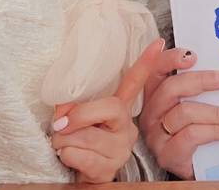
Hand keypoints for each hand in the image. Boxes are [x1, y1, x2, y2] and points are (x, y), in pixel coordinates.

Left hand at [50, 37, 163, 183]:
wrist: (78, 178)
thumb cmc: (76, 145)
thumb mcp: (75, 121)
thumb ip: (73, 108)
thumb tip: (65, 108)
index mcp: (119, 109)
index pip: (135, 82)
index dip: (146, 63)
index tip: (158, 43)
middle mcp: (126, 126)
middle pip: (110, 107)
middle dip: (79, 115)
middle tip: (60, 125)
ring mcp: (121, 148)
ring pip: (88, 135)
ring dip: (64, 141)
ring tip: (63, 145)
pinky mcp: (110, 168)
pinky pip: (83, 156)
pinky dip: (68, 156)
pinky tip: (69, 158)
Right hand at [140, 47, 218, 178]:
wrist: (199, 166)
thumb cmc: (197, 129)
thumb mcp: (197, 103)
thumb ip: (201, 86)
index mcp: (156, 92)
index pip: (157, 69)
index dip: (170, 58)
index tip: (192, 54)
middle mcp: (151, 111)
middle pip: (171, 88)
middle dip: (202, 80)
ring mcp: (156, 134)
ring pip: (184, 113)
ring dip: (216, 112)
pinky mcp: (166, 154)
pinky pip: (191, 136)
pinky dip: (213, 131)